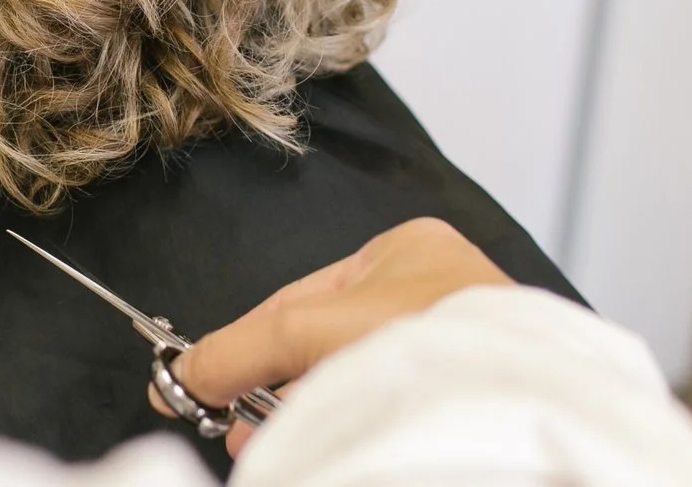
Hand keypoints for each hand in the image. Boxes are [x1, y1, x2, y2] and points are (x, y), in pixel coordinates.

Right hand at [152, 218, 513, 457]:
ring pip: (354, 378)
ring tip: (262, 443)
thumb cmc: (426, 337)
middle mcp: (433, 290)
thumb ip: (237, 349)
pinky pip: (388, 404)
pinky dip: (346, 422)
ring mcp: (452, 345)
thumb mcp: (307, 330)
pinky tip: (317, 441)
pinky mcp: (464, 392)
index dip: (244, 344)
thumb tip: (179, 377)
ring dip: (304, 411)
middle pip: (324, 343)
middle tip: (230, 425)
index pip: (300, 299)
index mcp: (406, 249)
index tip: (200, 382)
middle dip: (273, 388)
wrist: (511, 399)